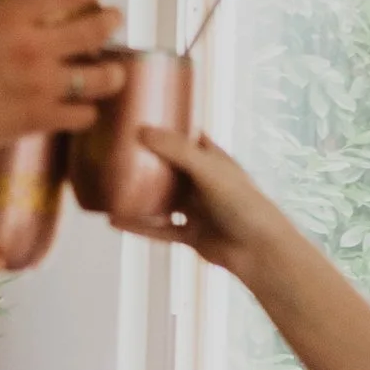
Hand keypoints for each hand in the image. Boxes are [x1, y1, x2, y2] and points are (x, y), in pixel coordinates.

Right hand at [0, 0, 121, 162]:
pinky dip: (88, 111)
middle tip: (114, 19)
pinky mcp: (40, 118)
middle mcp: (30, 50)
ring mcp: (40, 86)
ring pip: (99, 77)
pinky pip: (83, 115)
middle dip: (111, 21)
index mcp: (7, 20)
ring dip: (112, 71)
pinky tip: (86, 106)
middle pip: (93, 30)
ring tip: (114, 69)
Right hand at [128, 128, 283, 274]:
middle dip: (148, 161)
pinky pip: (159, 229)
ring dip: (141, 195)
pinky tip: (116, 221)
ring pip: (163, 200)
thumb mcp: (208, 169)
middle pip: (171, 168)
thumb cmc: (241, 202)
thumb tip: (141, 130)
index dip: (169, 128)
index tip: (140, 118)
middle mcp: (205, 183)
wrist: (258, 250)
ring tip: (112, 185)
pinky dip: (139, 226)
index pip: (189, 138)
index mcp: (214, 160)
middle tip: (116, 151)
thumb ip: (176, 151)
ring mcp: (198, 210)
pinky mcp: (190, 235)